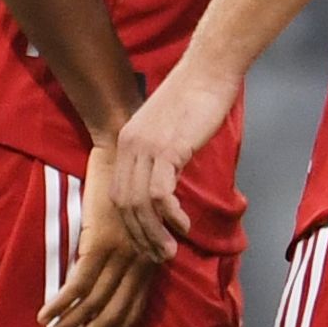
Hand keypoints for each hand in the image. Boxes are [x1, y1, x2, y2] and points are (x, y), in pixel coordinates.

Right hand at [40, 139, 165, 326]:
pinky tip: (45, 317)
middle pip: (113, 318)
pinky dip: (61, 304)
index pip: (133, 315)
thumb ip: (128, 256)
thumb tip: (107, 282)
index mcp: (151, 264)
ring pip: (94, 306)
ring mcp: (122, 255)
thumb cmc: (129, 185)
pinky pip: (79, 283)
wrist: (124, 149)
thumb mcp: (136, 226)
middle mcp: (140, 265)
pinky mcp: (101, 241)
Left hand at [99, 63, 226, 262]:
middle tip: (159, 256)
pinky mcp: (168, 148)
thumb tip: (169, 184)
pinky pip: (160, 193)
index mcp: (127, 142)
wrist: (209, 69)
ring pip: (139, 204)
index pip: (118, 195)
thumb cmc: (197, 97)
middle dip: (140, 237)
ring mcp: (146, 147)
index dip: (131, 225)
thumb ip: (162, 155)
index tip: (148, 243)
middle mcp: (129, 145)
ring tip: (170, 251)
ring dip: (154, 233)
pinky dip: (170, 215)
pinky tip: (183, 224)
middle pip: (124, 205)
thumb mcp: (169, 130)